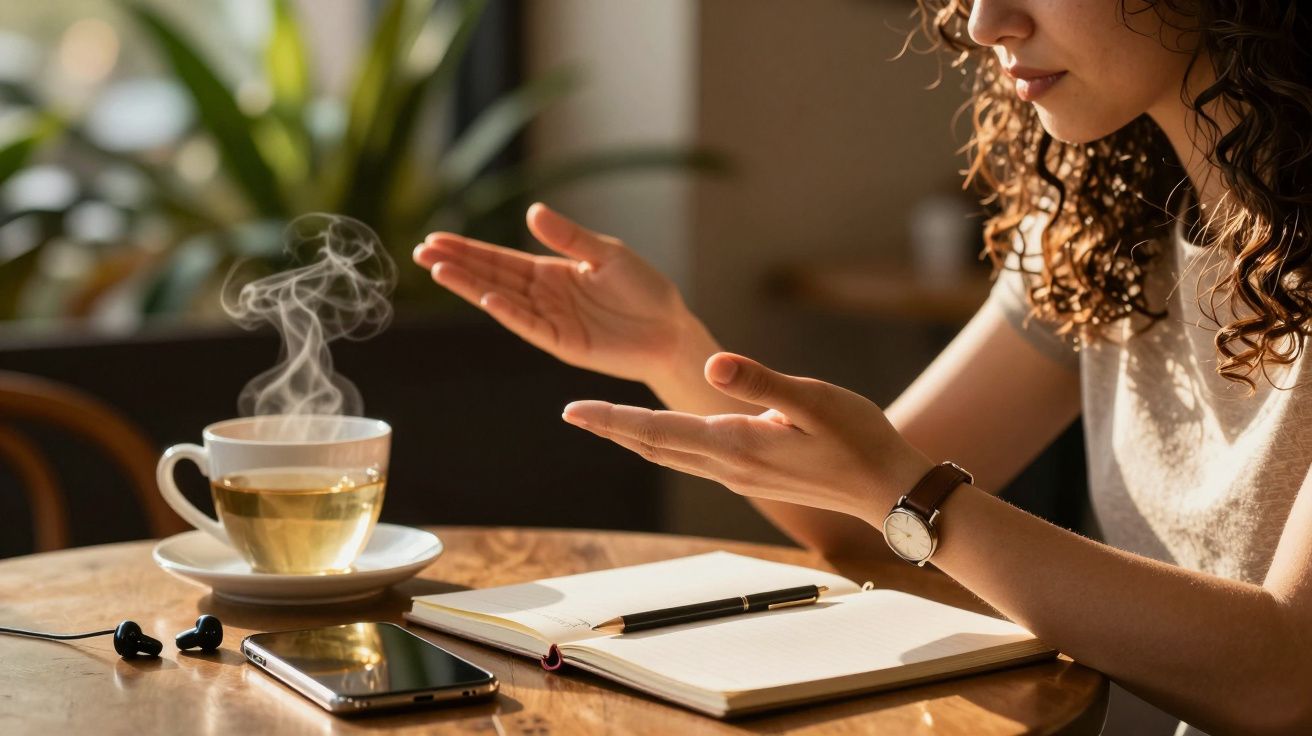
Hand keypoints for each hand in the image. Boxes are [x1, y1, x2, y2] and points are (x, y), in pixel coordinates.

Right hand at [414, 203, 695, 382]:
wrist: (669, 329)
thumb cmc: (643, 289)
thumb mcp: (606, 254)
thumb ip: (569, 236)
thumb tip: (531, 212)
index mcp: (550, 271)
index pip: (499, 258)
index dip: (467, 249)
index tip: (435, 238)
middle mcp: (542, 296)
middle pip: (491, 276)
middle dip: (456, 264)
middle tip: (419, 252)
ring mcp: (549, 320)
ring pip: (502, 300)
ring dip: (470, 286)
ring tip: (438, 270)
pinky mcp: (562, 343)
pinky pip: (529, 325)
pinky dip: (507, 312)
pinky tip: (486, 297)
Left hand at [561, 352, 934, 524]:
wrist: (889, 490)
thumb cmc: (859, 438)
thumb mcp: (813, 399)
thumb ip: (760, 381)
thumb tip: (712, 363)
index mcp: (735, 443)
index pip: (658, 429)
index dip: (612, 418)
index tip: (573, 410)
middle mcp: (728, 465)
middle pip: (654, 446)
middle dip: (612, 428)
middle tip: (572, 414)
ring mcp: (739, 475)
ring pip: (671, 455)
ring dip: (635, 438)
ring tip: (604, 422)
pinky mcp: (752, 475)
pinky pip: (693, 460)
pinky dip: (665, 444)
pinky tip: (662, 437)